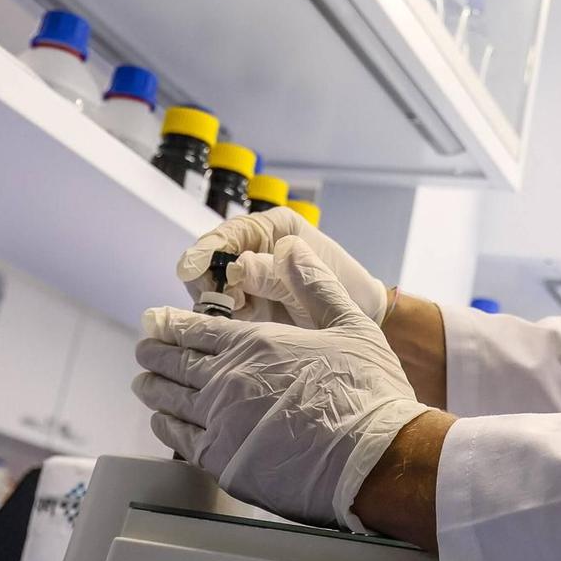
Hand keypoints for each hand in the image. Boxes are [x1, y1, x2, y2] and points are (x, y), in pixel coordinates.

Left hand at [136, 239, 426, 530]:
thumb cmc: (367, 392)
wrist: (374, 459)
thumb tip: (291, 249)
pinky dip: (165, 427)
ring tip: (143, 383)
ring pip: (170, 401)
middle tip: (144, 349)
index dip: (173, 324)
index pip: (197, 329)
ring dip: (152, 388)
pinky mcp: (223, 463)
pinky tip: (163, 423)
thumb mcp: (350, 324)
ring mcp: (220, 423)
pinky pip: (180, 441)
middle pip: (175, 363)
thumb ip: (315, 285)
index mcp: (254, 344)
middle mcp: (227, 380)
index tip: (157, 321)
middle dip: (154, 353)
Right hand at [176, 206, 387, 324]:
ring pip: (208, 290)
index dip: (207, 252)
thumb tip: (237, 268)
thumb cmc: (346, 289)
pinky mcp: (244, 308)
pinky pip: (219, 314)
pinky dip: (219, 323)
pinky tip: (231, 333)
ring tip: (238, 316)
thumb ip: (275, 273)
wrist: (365, 318)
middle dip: (208, 283)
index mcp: (272, 227)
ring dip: (212, 306)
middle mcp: (252, 249)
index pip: (226, 235)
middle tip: (225, 303)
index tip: (195, 269)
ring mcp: (246, 280)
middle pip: (208, 263)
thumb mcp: (313, 279)